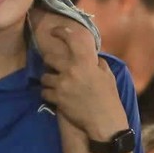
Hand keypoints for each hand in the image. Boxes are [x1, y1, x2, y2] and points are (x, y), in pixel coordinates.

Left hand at [36, 22, 125, 136]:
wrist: (105, 121)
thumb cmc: (108, 97)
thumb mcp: (107, 76)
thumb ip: (97, 64)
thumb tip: (92, 57)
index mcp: (85, 62)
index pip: (71, 39)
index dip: (60, 32)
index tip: (54, 31)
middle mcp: (72, 70)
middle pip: (49, 58)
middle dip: (49, 63)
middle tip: (52, 67)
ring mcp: (63, 84)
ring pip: (44, 77)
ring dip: (48, 81)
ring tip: (54, 84)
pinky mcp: (57, 99)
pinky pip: (44, 92)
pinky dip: (48, 94)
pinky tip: (54, 97)